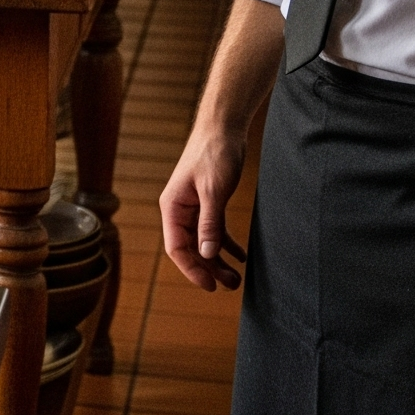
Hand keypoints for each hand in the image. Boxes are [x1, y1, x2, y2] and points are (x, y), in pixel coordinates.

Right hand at [160, 125, 248, 292]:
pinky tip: (240, 256)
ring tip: (237, 277)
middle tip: (232, 284)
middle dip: (209, 269)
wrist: (222, 128)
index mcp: (173, 207)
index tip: (211, 286)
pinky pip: (214, 230)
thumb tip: (207, 254)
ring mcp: (194, 206)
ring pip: (203, 242)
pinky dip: (226, 244)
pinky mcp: (208, 201)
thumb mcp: (214, 191)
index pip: (176, 248)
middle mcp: (180, 209)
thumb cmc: (214, 154)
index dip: (192, 269)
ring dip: (218, 260)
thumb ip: (209, 223)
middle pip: (190, 248)